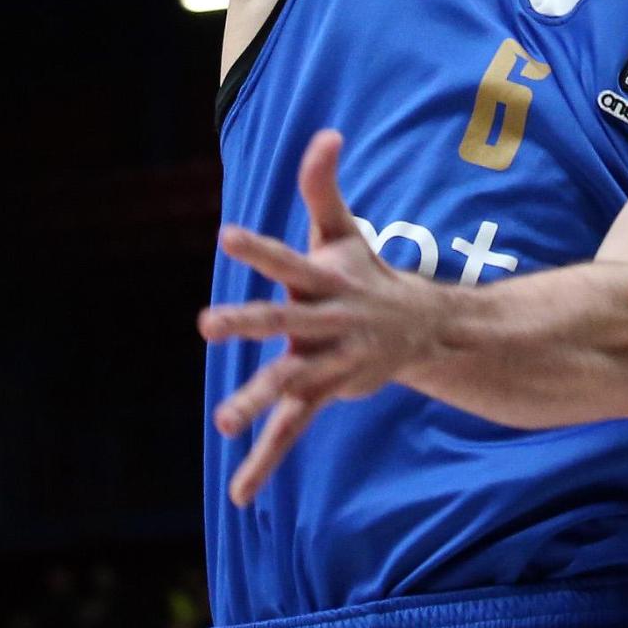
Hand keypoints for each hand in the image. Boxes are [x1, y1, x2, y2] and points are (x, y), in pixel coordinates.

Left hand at [198, 129, 443, 504]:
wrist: (422, 329)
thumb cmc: (367, 272)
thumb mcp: (345, 229)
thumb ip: (323, 186)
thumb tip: (327, 132)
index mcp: (325, 279)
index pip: (289, 259)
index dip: (261, 248)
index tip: (226, 235)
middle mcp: (327, 322)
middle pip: (283, 320)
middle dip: (247, 322)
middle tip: (205, 324)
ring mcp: (328, 362)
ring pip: (290, 384)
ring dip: (258, 401)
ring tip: (223, 422)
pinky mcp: (326, 393)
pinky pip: (291, 431)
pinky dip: (265, 462)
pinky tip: (238, 494)